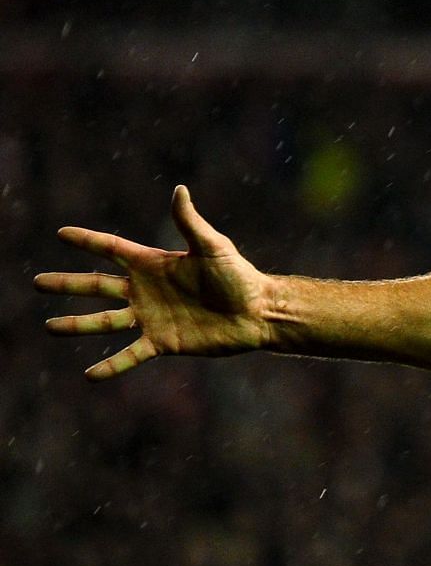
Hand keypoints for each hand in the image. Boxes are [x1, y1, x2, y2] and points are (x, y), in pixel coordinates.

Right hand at [36, 185, 271, 379]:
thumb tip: (179, 189)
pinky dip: (111, 365)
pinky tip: (89, 375)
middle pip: (97, 285)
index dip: (87, 240)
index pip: (111, 248)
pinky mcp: (163, 342)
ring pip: (105, 321)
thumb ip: (190, 222)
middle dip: (67, 284)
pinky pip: (131, 355)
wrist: (258, 312)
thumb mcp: (213, 246)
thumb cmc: (239, 276)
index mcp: (153, 263)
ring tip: (49, 327)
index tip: (61, 233)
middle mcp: (146, 290)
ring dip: (76, 325)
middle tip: (37, 282)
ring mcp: (151, 317)